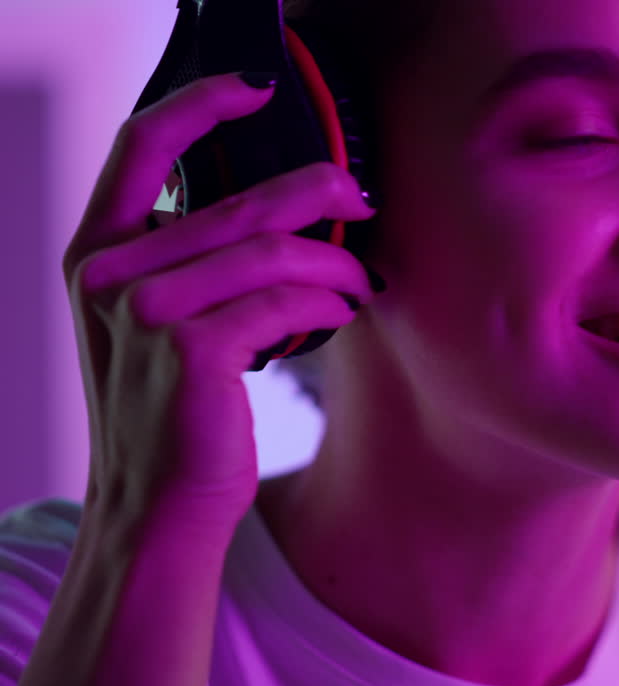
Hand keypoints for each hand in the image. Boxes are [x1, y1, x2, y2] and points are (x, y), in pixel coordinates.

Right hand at [63, 72, 375, 530]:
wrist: (158, 501)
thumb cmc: (174, 409)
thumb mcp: (162, 323)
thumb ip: (196, 262)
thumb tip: (291, 211)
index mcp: (98, 253)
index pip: (141, 146)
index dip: (201, 103)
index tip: (258, 91)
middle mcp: (111, 272)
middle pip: (237, 199)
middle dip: (316, 192)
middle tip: (359, 199)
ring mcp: (146, 308)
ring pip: (272, 251)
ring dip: (333, 263)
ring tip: (361, 283)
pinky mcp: (191, 347)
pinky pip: (284, 300)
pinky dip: (326, 303)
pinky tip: (341, 315)